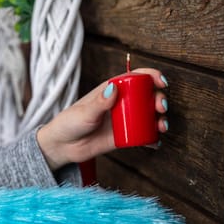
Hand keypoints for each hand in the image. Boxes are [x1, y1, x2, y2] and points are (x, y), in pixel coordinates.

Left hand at [37, 68, 168, 170]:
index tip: (161, 82)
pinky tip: (155, 142)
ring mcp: (123, 121)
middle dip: (158, 100)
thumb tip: (113, 88)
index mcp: (111, 90)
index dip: (150, 76)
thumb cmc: (70, 124)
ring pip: (148, 117)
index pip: (134, 78)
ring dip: (159, 120)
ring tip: (161, 126)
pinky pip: (142, 137)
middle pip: (146, 97)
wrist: (63, 146)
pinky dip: (151, 139)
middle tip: (160, 108)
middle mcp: (121, 104)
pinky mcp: (124, 137)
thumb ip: (99, 103)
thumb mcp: (84, 112)